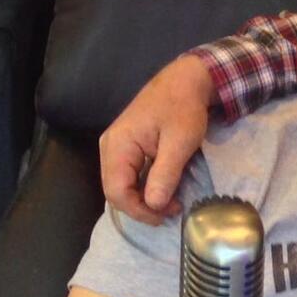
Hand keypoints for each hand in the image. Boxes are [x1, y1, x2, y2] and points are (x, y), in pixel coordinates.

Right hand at [99, 55, 213, 223]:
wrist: (186, 80)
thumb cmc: (183, 108)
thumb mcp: (180, 143)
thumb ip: (165, 174)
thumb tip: (153, 205)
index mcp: (117, 146)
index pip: (116, 191)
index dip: (139, 210)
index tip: (165, 216)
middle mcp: (110, 148)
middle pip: (115, 190)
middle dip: (142, 206)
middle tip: (171, 211)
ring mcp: (117, 147)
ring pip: (122, 184)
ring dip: (143, 198)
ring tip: (170, 203)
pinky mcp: (127, 147)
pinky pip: (129, 174)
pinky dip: (145, 186)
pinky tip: (164, 190)